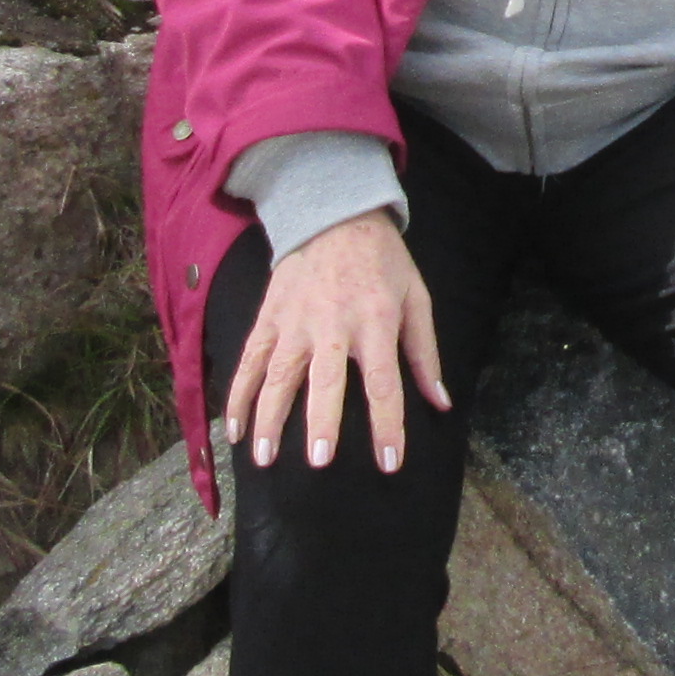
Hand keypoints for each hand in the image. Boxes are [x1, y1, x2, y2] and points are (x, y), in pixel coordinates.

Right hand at [220, 211, 448, 473]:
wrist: (334, 212)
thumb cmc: (383, 261)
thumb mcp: (416, 297)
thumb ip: (425, 353)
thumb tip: (440, 402)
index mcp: (375, 321)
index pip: (383, 382)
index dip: (387, 425)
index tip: (389, 463)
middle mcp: (332, 324)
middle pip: (325, 380)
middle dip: (321, 422)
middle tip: (318, 462)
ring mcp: (294, 321)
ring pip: (278, 374)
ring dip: (269, 418)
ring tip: (263, 458)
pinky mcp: (267, 317)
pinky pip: (249, 360)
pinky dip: (238, 395)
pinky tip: (234, 429)